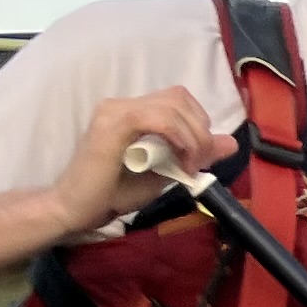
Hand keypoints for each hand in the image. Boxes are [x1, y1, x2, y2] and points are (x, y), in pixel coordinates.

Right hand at [53, 89, 232, 239]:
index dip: (199, 124)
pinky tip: (180, 162)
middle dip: (201, 130)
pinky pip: (157, 118)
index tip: (199, 158)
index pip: (178, 100)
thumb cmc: (113, 192)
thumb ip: (194, 154)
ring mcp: (115, 111)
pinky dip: (178, 138)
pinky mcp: (112, 124)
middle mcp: (123, 104)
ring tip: (189, 166)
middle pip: (179, 97)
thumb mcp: (165, 172)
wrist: (76, 208)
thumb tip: (230, 142)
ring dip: (193, 137)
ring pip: (172, 106)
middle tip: (198, 163)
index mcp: (134, 111)